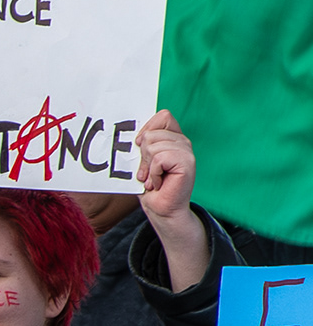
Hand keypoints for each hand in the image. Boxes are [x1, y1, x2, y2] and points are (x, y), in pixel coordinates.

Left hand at [138, 108, 211, 292]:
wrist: (160, 209)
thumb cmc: (149, 186)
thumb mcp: (142, 161)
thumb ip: (143, 145)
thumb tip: (136, 135)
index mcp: (173, 138)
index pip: (163, 116)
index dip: (147, 129)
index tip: (139, 146)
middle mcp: (183, 142)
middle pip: (152, 133)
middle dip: (142, 154)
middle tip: (147, 172)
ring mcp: (187, 152)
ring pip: (153, 146)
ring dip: (147, 166)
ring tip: (153, 178)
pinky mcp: (187, 163)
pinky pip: (159, 158)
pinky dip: (152, 173)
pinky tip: (158, 183)